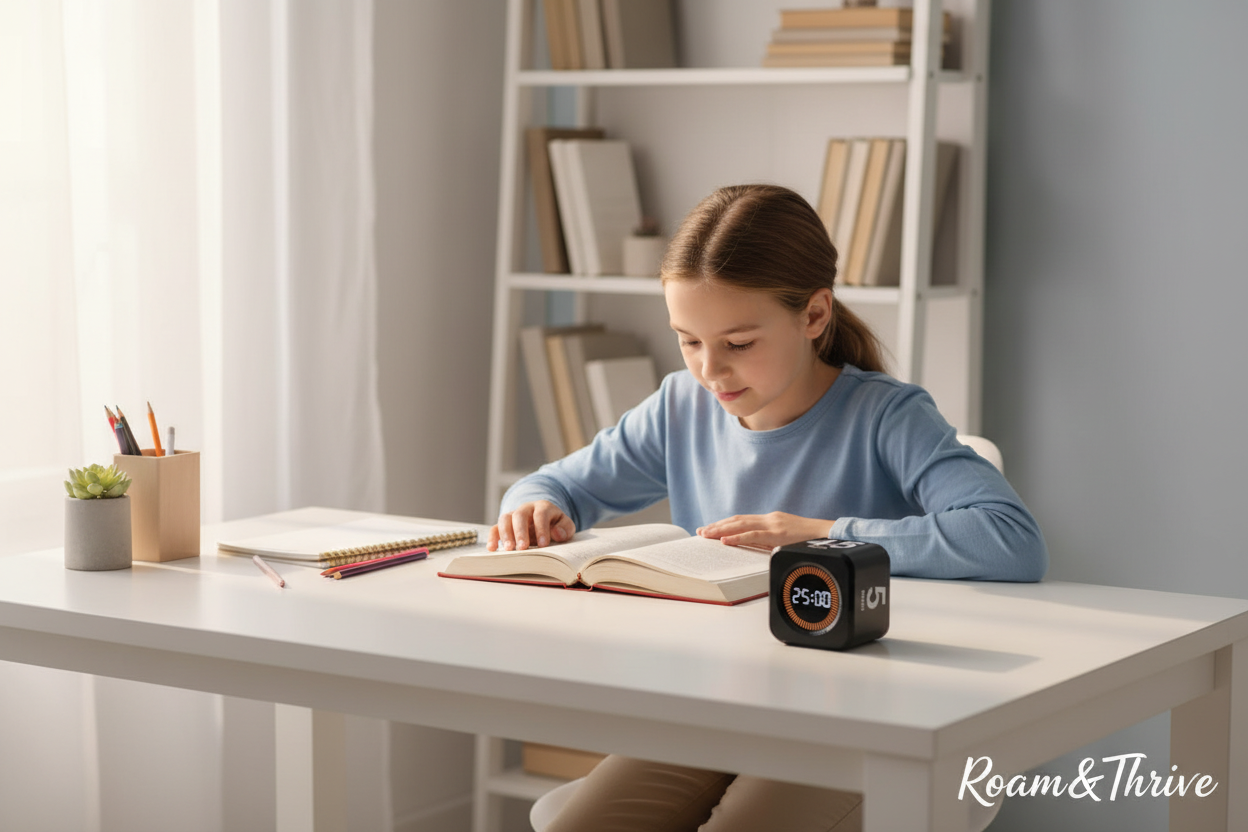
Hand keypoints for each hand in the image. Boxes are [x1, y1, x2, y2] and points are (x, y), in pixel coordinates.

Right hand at [488, 500, 575, 550]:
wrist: (545, 522)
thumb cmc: (556, 525)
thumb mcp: (565, 525)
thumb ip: (565, 528)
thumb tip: (557, 534)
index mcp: (543, 507)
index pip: (541, 514)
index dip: (542, 529)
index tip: (543, 544)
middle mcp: (526, 509)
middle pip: (520, 515)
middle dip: (521, 532)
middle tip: (522, 548)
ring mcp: (513, 516)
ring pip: (505, 519)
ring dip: (505, 534)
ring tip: (509, 550)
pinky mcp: (504, 525)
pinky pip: (495, 528)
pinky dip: (492, 537)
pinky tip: (492, 549)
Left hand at [696, 512, 832, 549]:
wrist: (830, 536)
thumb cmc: (810, 541)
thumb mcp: (786, 539)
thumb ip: (770, 541)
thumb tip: (753, 548)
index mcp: (771, 520)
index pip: (742, 520)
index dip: (724, 524)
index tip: (709, 529)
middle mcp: (769, 519)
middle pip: (737, 520)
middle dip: (717, 526)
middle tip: (700, 532)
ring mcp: (773, 524)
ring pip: (741, 525)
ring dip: (720, 530)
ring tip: (706, 535)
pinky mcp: (778, 533)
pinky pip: (753, 535)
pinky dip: (737, 537)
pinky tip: (724, 541)